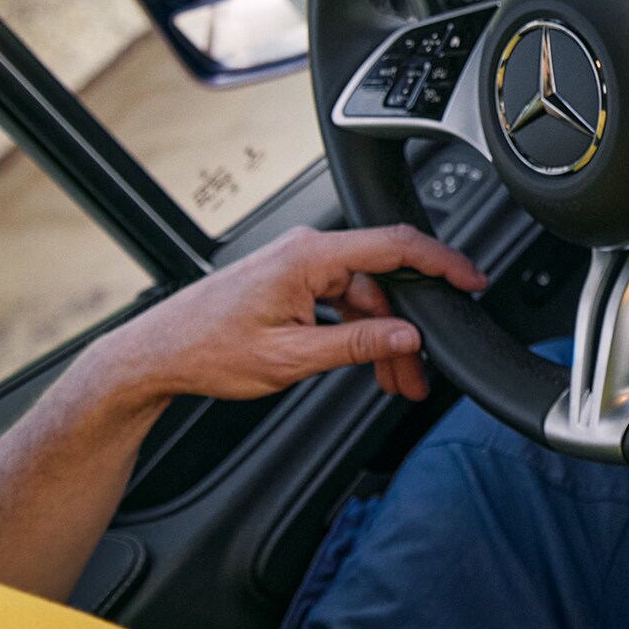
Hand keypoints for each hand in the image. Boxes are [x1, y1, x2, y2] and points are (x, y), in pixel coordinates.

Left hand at [73, 224, 485, 409]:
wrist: (157, 354)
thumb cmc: (206, 350)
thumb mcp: (290, 358)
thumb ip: (355, 344)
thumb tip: (404, 336)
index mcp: (309, 258)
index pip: (394, 246)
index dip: (442, 263)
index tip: (471, 281)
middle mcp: (306, 253)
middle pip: (382, 282)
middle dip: (406, 329)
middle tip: (418, 373)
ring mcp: (298, 267)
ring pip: (363, 298)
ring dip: (380, 338)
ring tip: (391, 382)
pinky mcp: (290, 283)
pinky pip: (339, 302)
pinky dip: (356, 332)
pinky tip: (364, 362)